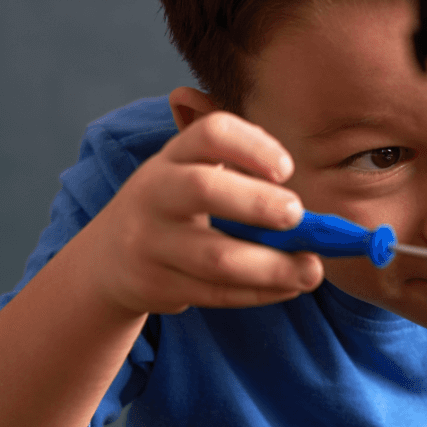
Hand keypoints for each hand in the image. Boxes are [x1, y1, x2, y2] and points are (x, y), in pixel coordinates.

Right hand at [79, 110, 323, 315]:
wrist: (109, 258)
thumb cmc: (177, 208)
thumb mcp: (193, 174)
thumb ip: (247, 180)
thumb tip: (317, 220)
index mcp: (174, 155)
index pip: (211, 133)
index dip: (253, 146)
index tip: (287, 170)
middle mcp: (155, 191)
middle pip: (204, 189)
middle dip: (258, 204)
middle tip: (298, 216)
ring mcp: (150, 241)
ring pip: (216, 257)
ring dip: (273, 266)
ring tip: (312, 270)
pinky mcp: (155, 284)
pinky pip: (215, 293)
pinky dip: (259, 292)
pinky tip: (287, 287)